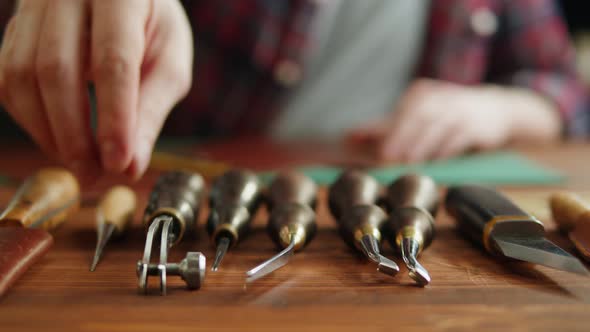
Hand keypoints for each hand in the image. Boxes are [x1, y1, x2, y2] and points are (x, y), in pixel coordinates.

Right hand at [0, 0, 192, 180]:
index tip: (118, 164)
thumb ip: (151, 109)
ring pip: (23, 76)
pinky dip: (31, 119)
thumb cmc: (151, 26)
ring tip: (81, 163)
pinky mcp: (15, 29)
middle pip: (57, 69)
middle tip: (95, 175)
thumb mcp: (169, 60)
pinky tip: (58, 138)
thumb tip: (130, 166)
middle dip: (75, 135)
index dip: (114, 117)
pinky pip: (7, 79)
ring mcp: (33, 7)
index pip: (112, 59)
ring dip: (49, 133)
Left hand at [348, 79, 560, 162]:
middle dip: (400, 136)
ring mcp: (459, 111)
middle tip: (386, 155)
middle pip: (416, 117)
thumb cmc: (447, 115)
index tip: (359, 138)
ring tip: (407, 161)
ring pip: (436, 127)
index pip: (399, 112)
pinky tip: (435, 161)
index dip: (380, 126)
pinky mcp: (476, 126)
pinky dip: (445, 149)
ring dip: (421, 145)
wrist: (497, 109)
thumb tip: (351, 135)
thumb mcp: (420, 115)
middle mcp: (439, 98)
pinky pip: (458, 137)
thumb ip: (388, 126)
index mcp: (421, 94)